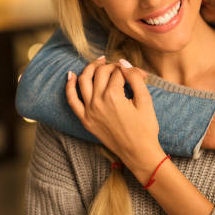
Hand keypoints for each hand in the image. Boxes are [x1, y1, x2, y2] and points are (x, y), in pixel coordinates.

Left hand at [66, 57, 164, 178]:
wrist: (139, 153)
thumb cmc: (145, 128)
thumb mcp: (145, 100)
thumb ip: (135, 78)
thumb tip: (124, 63)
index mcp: (113, 96)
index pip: (119, 72)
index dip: (130, 70)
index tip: (140, 74)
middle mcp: (98, 102)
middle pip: (101, 72)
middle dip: (112, 66)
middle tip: (121, 68)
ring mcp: (89, 111)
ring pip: (84, 80)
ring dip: (90, 68)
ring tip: (99, 61)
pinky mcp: (85, 120)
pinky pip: (72, 100)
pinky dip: (69, 86)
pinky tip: (70, 75)